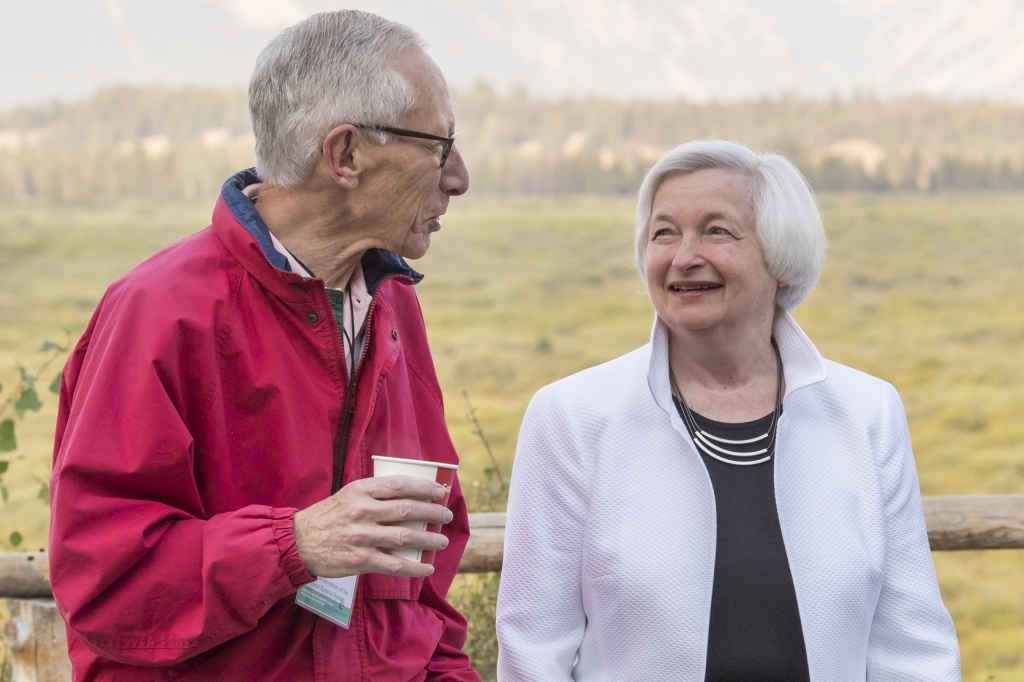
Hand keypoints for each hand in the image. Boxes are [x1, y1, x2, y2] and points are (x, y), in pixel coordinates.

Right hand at [293, 475, 452, 578]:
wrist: (297, 543)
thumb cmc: (327, 517)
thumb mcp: (348, 495)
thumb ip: (374, 494)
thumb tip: (410, 496)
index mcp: (360, 490)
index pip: (399, 484)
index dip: (423, 487)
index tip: (439, 491)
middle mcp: (362, 511)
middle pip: (407, 509)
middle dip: (433, 512)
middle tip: (446, 515)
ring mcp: (361, 536)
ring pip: (405, 536)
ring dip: (429, 539)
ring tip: (442, 541)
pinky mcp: (360, 560)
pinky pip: (394, 564)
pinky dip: (415, 567)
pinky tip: (427, 567)